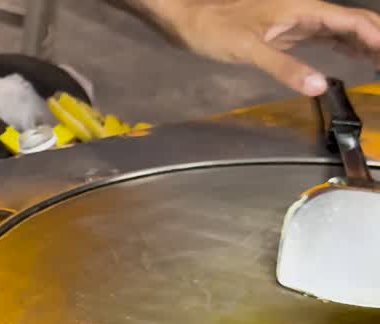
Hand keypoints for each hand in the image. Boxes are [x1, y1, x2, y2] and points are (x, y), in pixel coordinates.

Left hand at [144, 0, 379, 95]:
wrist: (190, 21)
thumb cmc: (216, 30)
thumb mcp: (249, 50)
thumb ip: (284, 67)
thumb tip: (320, 86)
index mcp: (303, 8)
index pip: (351, 20)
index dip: (376, 36)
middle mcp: (306, 11)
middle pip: (353, 21)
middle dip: (376, 38)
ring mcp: (298, 21)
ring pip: (342, 28)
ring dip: (364, 42)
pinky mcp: (288, 32)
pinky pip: (325, 36)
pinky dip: (345, 45)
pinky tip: (357, 56)